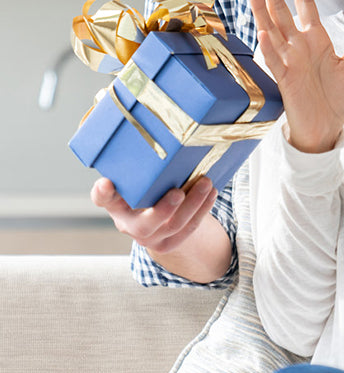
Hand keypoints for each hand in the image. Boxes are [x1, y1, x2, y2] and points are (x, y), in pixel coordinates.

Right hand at [91, 175, 216, 252]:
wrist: (157, 222)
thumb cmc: (146, 191)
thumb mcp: (137, 180)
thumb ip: (140, 167)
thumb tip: (158, 129)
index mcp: (115, 206)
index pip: (104, 199)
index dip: (103, 193)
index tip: (105, 182)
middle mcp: (128, 225)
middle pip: (143, 225)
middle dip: (163, 209)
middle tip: (177, 192)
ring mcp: (150, 237)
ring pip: (173, 226)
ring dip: (193, 204)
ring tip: (206, 183)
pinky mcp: (170, 243)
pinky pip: (189, 229)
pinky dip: (202, 210)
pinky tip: (211, 194)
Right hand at [247, 0, 343, 152]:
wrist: (329, 128)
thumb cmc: (338, 99)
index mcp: (315, 39)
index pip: (306, 4)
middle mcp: (298, 46)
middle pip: (281, 10)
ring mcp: (288, 61)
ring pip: (271, 29)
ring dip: (261, 9)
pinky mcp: (284, 80)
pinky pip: (273, 61)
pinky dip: (267, 48)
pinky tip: (262, 32)